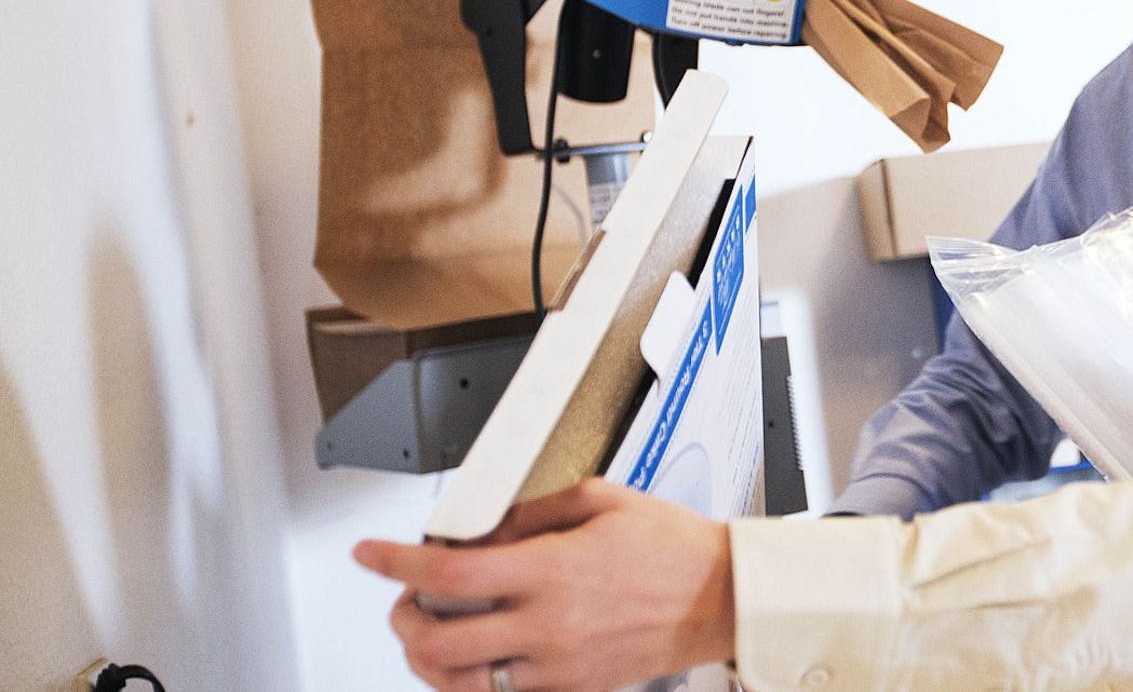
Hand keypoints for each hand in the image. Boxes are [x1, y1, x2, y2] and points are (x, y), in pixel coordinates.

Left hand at [353, 479, 734, 690]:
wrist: (723, 598)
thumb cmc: (674, 549)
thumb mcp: (602, 500)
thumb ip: (533, 510)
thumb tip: (484, 525)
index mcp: (551, 570)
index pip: (445, 574)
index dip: (393, 563)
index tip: (370, 554)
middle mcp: (547, 624)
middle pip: (435, 641)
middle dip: (401, 618)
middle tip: (403, 598)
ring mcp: (557, 665)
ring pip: (458, 682)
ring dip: (426, 659)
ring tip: (429, 634)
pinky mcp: (572, 688)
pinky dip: (470, 682)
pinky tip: (472, 660)